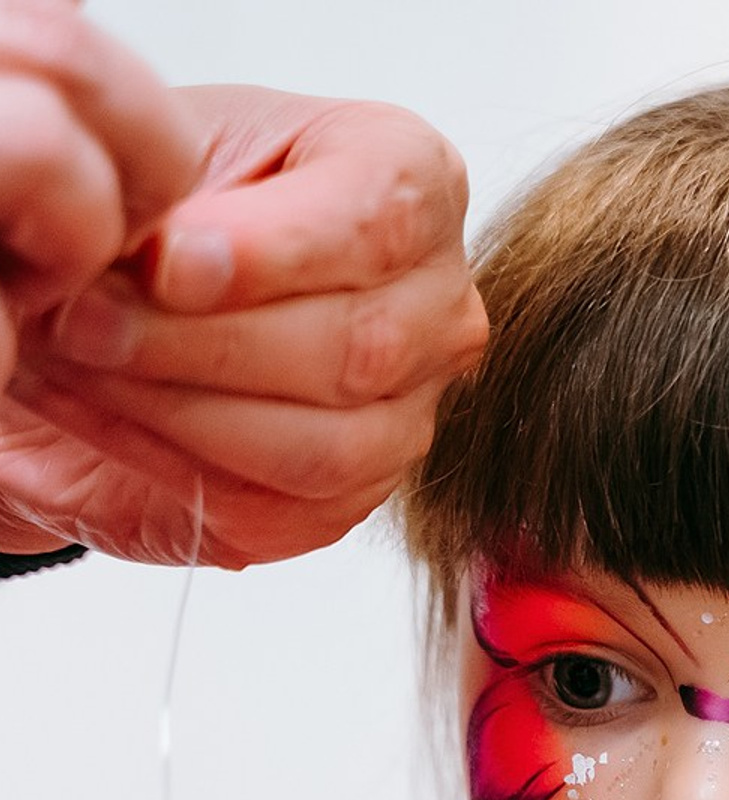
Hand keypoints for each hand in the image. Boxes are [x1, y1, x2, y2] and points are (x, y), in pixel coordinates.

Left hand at [2, 64, 486, 565]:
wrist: (127, 290)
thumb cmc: (162, 204)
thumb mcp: (159, 158)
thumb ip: (178, 196)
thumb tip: (174, 266)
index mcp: (413, 182)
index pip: (380, 222)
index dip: (268, 252)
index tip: (163, 265)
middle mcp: (439, 307)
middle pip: (358, 348)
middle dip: (204, 343)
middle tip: (84, 319)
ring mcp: (412, 413)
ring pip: (327, 446)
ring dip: (183, 411)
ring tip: (81, 364)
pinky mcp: (357, 495)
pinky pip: (281, 505)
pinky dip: (171, 464)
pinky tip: (99, 413)